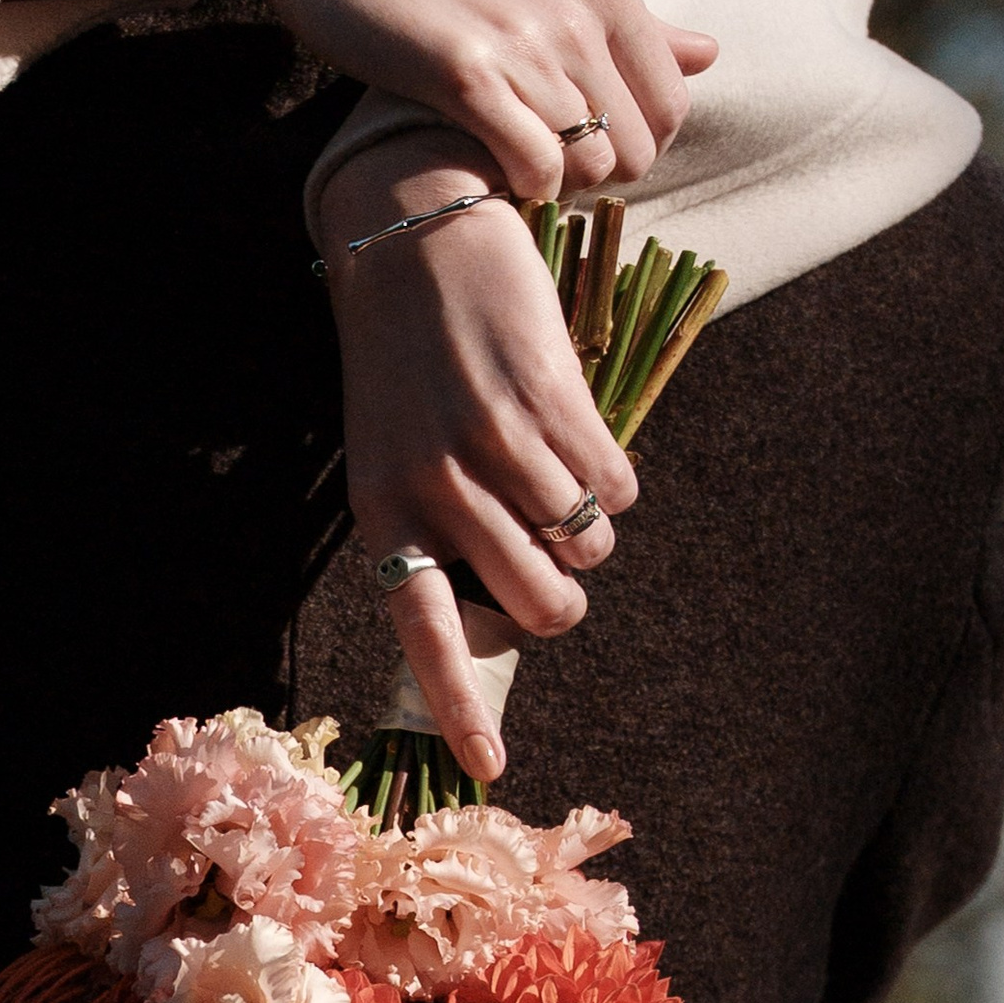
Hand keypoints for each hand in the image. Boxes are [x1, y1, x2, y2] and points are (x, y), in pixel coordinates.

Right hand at [25, 0, 716, 202]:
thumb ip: (629, 15)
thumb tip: (712, 53)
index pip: (672, 104)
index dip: (635, 138)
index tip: (583, 138)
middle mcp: (579, 11)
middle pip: (640, 146)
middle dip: (600, 171)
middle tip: (546, 159)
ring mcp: (523, 43)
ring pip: (591, 165)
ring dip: (557, 182)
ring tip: (512, 159)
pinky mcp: (463, 75)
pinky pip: (534, 169)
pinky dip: (523, 188)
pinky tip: (491, 168)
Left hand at [321, 132, 635, 779]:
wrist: (412, 231)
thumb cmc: (408, 355)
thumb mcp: (395, 446)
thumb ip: (440, 523)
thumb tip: (513, 606)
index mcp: (385, 514)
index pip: (424, 632)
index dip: (460, 706)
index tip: (494, 771)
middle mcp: (434, 489)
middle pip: (543, 604)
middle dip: (568, 590)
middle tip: (556, 546)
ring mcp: (492, 447)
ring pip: (589, 545)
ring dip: (594, 527)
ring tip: (563, 475)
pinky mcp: (548, 402)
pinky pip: (618, 485)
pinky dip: (616, 474)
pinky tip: (579, 430)